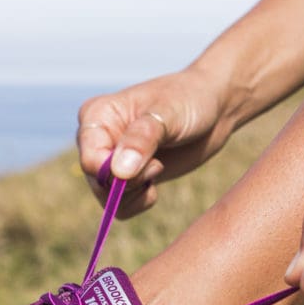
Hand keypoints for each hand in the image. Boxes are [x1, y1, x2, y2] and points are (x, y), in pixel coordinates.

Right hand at [76, 66, 240, 216]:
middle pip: (97, 182)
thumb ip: (141, 140)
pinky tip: (156, 181)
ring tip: (158, 168)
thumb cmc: (189, 99)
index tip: (152, 164)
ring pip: (107, 199)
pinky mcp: (127, 176)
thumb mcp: (167, 114)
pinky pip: (121, 206)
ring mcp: (111, 159)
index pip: (90, 159)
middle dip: (129, 183)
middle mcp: (97, 139)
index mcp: (96, 115)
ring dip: (135, 194)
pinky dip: (139, 201)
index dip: (115, 172)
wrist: (213, 107)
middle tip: (158, 165)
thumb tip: (117, 172)